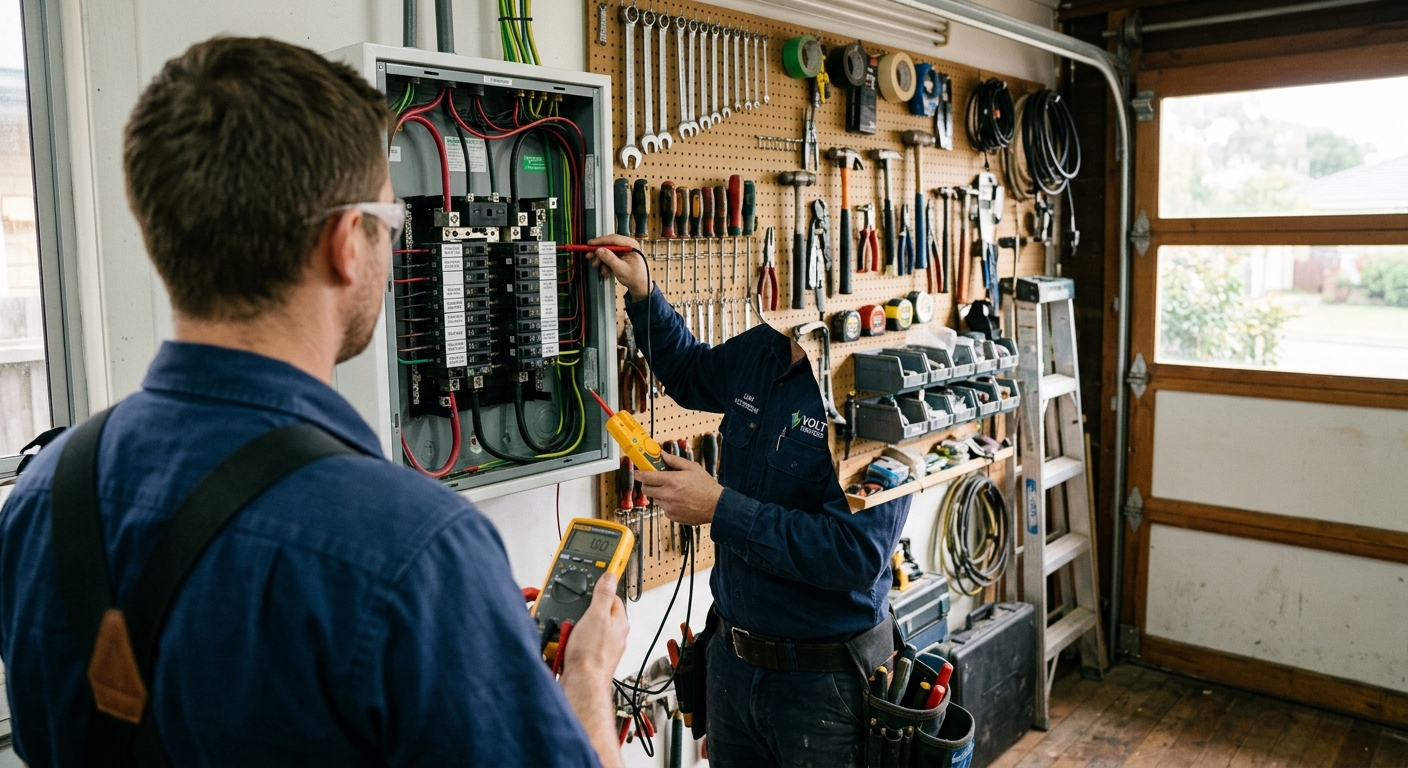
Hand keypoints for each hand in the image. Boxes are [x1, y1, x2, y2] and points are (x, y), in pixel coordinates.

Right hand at [561, 572, 628, 686]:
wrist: (581, 686)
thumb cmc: (592, 656)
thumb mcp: (597, 615)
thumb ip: (604, 594)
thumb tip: (610, 576)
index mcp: (619, 623)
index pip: (611, 597)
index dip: (599, 590)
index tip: (589, 584)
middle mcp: (611, 636)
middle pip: (592, 613)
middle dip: (578, 614)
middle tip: (571, 618)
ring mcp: (596, 648)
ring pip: (578, 629)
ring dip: (567, 630)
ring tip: (564, 635)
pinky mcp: (582, 658)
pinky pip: (569, 644)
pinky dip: (561, 643)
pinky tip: (558, 646)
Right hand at [585, 234, 650, 299]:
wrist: (640, 287)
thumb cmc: (636, 278)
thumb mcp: (620, 268)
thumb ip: (609, 258)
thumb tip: (599, 250)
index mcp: (631, 245)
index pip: (613, 239)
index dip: (600, 241)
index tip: (590, 244)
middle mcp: (627, 245)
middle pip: (609, 244)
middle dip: (599, 252)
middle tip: (590, 256)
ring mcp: (624, 251)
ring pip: (608, 251)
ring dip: (601, 260)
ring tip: (597, 266)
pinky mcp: (621, 256)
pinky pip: (610, 257)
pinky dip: (605, 263)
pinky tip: (605, 271)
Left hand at [636, 452, 723, 525]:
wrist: (716, 506)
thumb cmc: (706, 487)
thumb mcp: (692, 468)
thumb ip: (675, 461)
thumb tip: (662, 455)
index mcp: (672, 481)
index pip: (646, 477)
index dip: (639, 473)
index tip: (637, 471)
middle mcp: (667, 495)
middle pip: (646, 489)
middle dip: (647, 484)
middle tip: (655, 480)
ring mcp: (668, 507)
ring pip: (655, 499)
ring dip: (659, 494)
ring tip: (674, 491)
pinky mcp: (671, 516)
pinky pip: (663, 508)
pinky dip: (667, 503)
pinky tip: (679, 500)